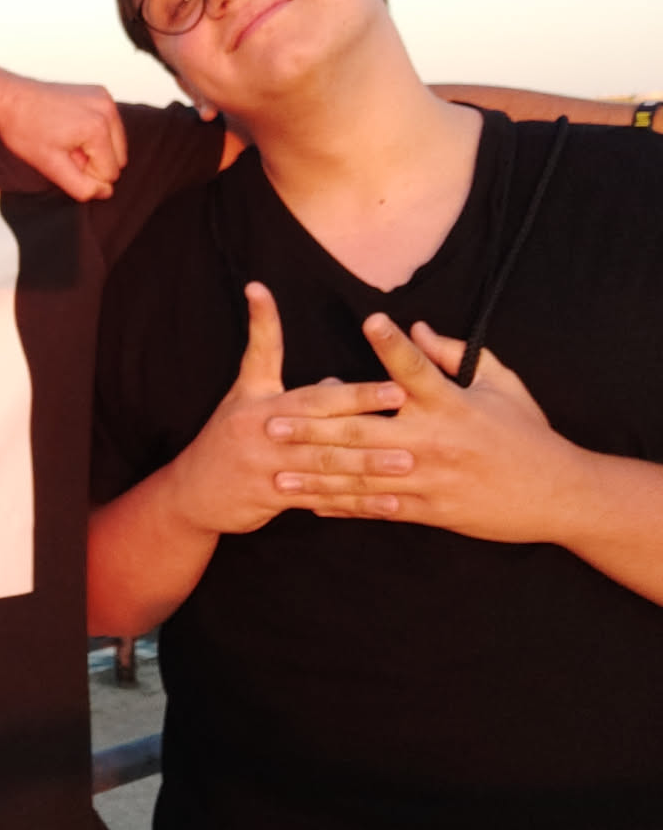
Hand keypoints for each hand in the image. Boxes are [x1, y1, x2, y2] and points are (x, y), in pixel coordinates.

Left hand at [0, 79, 126, 200]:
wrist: (8, 97)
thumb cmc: (23, 127)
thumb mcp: (50, 166)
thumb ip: (81, 186)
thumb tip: (105, 192)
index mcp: (98, 127)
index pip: (110, 173)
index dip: (85, 174)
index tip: (62, 158)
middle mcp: (106, 109)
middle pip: (118, 158)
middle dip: (92, 161)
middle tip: (63, 150)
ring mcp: (104, 98)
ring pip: (116, 143)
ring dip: (94, 149)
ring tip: (65, 139)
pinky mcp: (99, 93)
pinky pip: (109, 126)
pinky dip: (93, 133)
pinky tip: (69, 128)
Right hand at [162, 284, 410, 535]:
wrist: (190, 489)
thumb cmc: (226, 435)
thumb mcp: (245, 395)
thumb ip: (287, 381)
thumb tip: (338, 381)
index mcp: (261, 401)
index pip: (314, 394)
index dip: (352, 391)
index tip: (394, 384)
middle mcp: (262, 430)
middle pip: (323, 429)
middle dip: (369, 426)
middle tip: (412, 423)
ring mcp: (265, 466)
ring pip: (326, 466)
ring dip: (368, 466)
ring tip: (407, 462)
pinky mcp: (268, 496)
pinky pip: (320, 498)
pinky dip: (355, 501)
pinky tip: (387, 501)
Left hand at [267, 316, 589, 542]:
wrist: (558, 494)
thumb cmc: (527, 433)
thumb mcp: (503, 386)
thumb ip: (457, 355)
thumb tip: (415, 327)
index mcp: (452, 404)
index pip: (418, 368)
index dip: (394, 344)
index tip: (370, 320)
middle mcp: (434, 440)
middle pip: (364, 429)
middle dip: (313, 427)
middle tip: (272, 421)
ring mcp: (428, 478)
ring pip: (360, 475)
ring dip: (315, 472)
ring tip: (276, 469)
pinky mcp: (430, 509)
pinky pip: (378, 508)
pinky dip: (344, 505)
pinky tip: (312, 503)